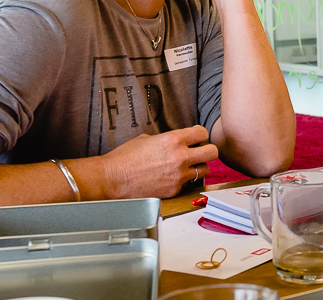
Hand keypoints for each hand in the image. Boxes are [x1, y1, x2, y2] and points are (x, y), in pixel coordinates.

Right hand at [102, 125, 218, 198]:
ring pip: (204, 170)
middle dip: (206, 151)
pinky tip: (171, 178)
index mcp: (173, 139)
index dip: (199, 136)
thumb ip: (168, 139)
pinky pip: (188, 183)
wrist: (110, 179)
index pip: (203, 133)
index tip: (195, 139)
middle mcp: (179, 156)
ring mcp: (178, 175)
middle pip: (212, 152)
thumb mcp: (148, 139)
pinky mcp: (174, 189)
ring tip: (185, 167)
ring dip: (197, 167)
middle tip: (198, 153)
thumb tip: (179, 142)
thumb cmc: (124, 158)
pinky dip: (183, 181)